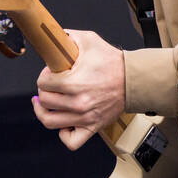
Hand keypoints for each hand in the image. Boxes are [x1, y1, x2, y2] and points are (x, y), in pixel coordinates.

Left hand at [32, 29, 125, 149]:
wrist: (134, 80)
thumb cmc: (113, 62)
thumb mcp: (89, 40)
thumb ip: (68, 36)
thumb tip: (53, 36)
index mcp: (74, 82)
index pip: (42, 83)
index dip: (44, 75)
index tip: (50, 72)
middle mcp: (78, 103)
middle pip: (44, 101)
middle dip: (43, 91)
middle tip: (50, 85)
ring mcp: (84, 117)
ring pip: (50, 122)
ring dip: (43, 112)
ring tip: (44, 104)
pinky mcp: (92, 127)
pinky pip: (72, 142)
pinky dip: (63, 135)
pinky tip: (63, 123)